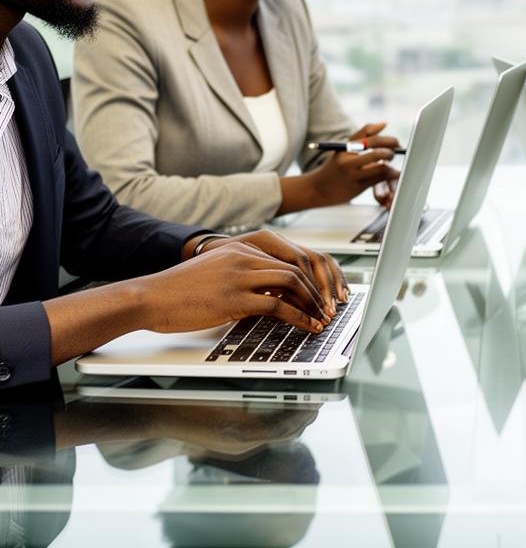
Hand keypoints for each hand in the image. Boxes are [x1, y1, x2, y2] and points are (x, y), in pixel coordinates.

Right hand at [141, 232, 348, 335]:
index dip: (308, 276)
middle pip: (295, 267)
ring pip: (291, 283)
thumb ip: (242, 274)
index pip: (287, 257)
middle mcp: (244, 256)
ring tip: (321, 319)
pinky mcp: (234, 298)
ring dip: (312, 303)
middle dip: (317, 290)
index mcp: (241, 247)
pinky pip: (277, 306)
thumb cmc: (179, 290)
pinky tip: (306, 326)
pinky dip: (298, 317)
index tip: (319, 293)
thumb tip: (269, 294)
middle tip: (327, 308)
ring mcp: (240, 275)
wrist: (150, 296)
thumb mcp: (216, 272)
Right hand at [310, 122, 398, 205]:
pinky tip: (389, 174)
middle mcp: (348, 162)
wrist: (318, 189)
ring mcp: (352, 176)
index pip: (371, 140)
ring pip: (381, 169)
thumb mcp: (344, 147)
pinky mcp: (357, 189)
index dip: (388, 140)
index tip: (396, 142)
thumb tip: (384, 123)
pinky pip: (379, 181)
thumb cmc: (335, 166)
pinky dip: (388, 175)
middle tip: (395, 153)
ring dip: (390, 166)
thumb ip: (364, 133)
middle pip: (377, 153)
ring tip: (390, 164)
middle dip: (391, 152)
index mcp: (346, 148)